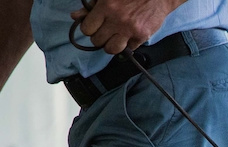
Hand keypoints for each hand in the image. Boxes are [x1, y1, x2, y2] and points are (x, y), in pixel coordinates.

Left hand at [70, 0, 186, 54]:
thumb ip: (91, 7)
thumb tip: (75, 16)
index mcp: (106, 7)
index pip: (87, 29)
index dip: (89, 30)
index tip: (94, 27)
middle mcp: (116, 19)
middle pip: (97, 41)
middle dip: (100, 38)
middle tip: (105, 33)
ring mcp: (130, 29)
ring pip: (111, 49)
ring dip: (111, 46)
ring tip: (115, 39)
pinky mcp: (142, 36)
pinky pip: (129, 48)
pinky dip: (128, 44)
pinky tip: (130, 36)